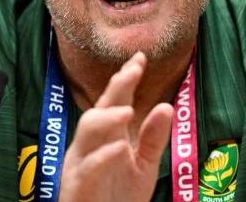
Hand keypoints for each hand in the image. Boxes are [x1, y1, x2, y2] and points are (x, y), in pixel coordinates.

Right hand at [58, 52, 173, 201]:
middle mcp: (91, 144)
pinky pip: (88, 167)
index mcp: (107, 136)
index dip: (125, 78)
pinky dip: (104, 156)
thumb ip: (153, 138)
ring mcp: (81, 163)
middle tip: (133, 71)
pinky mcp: (78, 185)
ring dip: (108, 118)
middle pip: (100, 107)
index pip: (115, 101)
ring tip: (128, 110)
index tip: (140, 58)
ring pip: (87, 131)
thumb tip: (166, 107)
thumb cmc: (119, 196)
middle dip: (116, 88)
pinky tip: (121, 147)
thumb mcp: (144, 164)